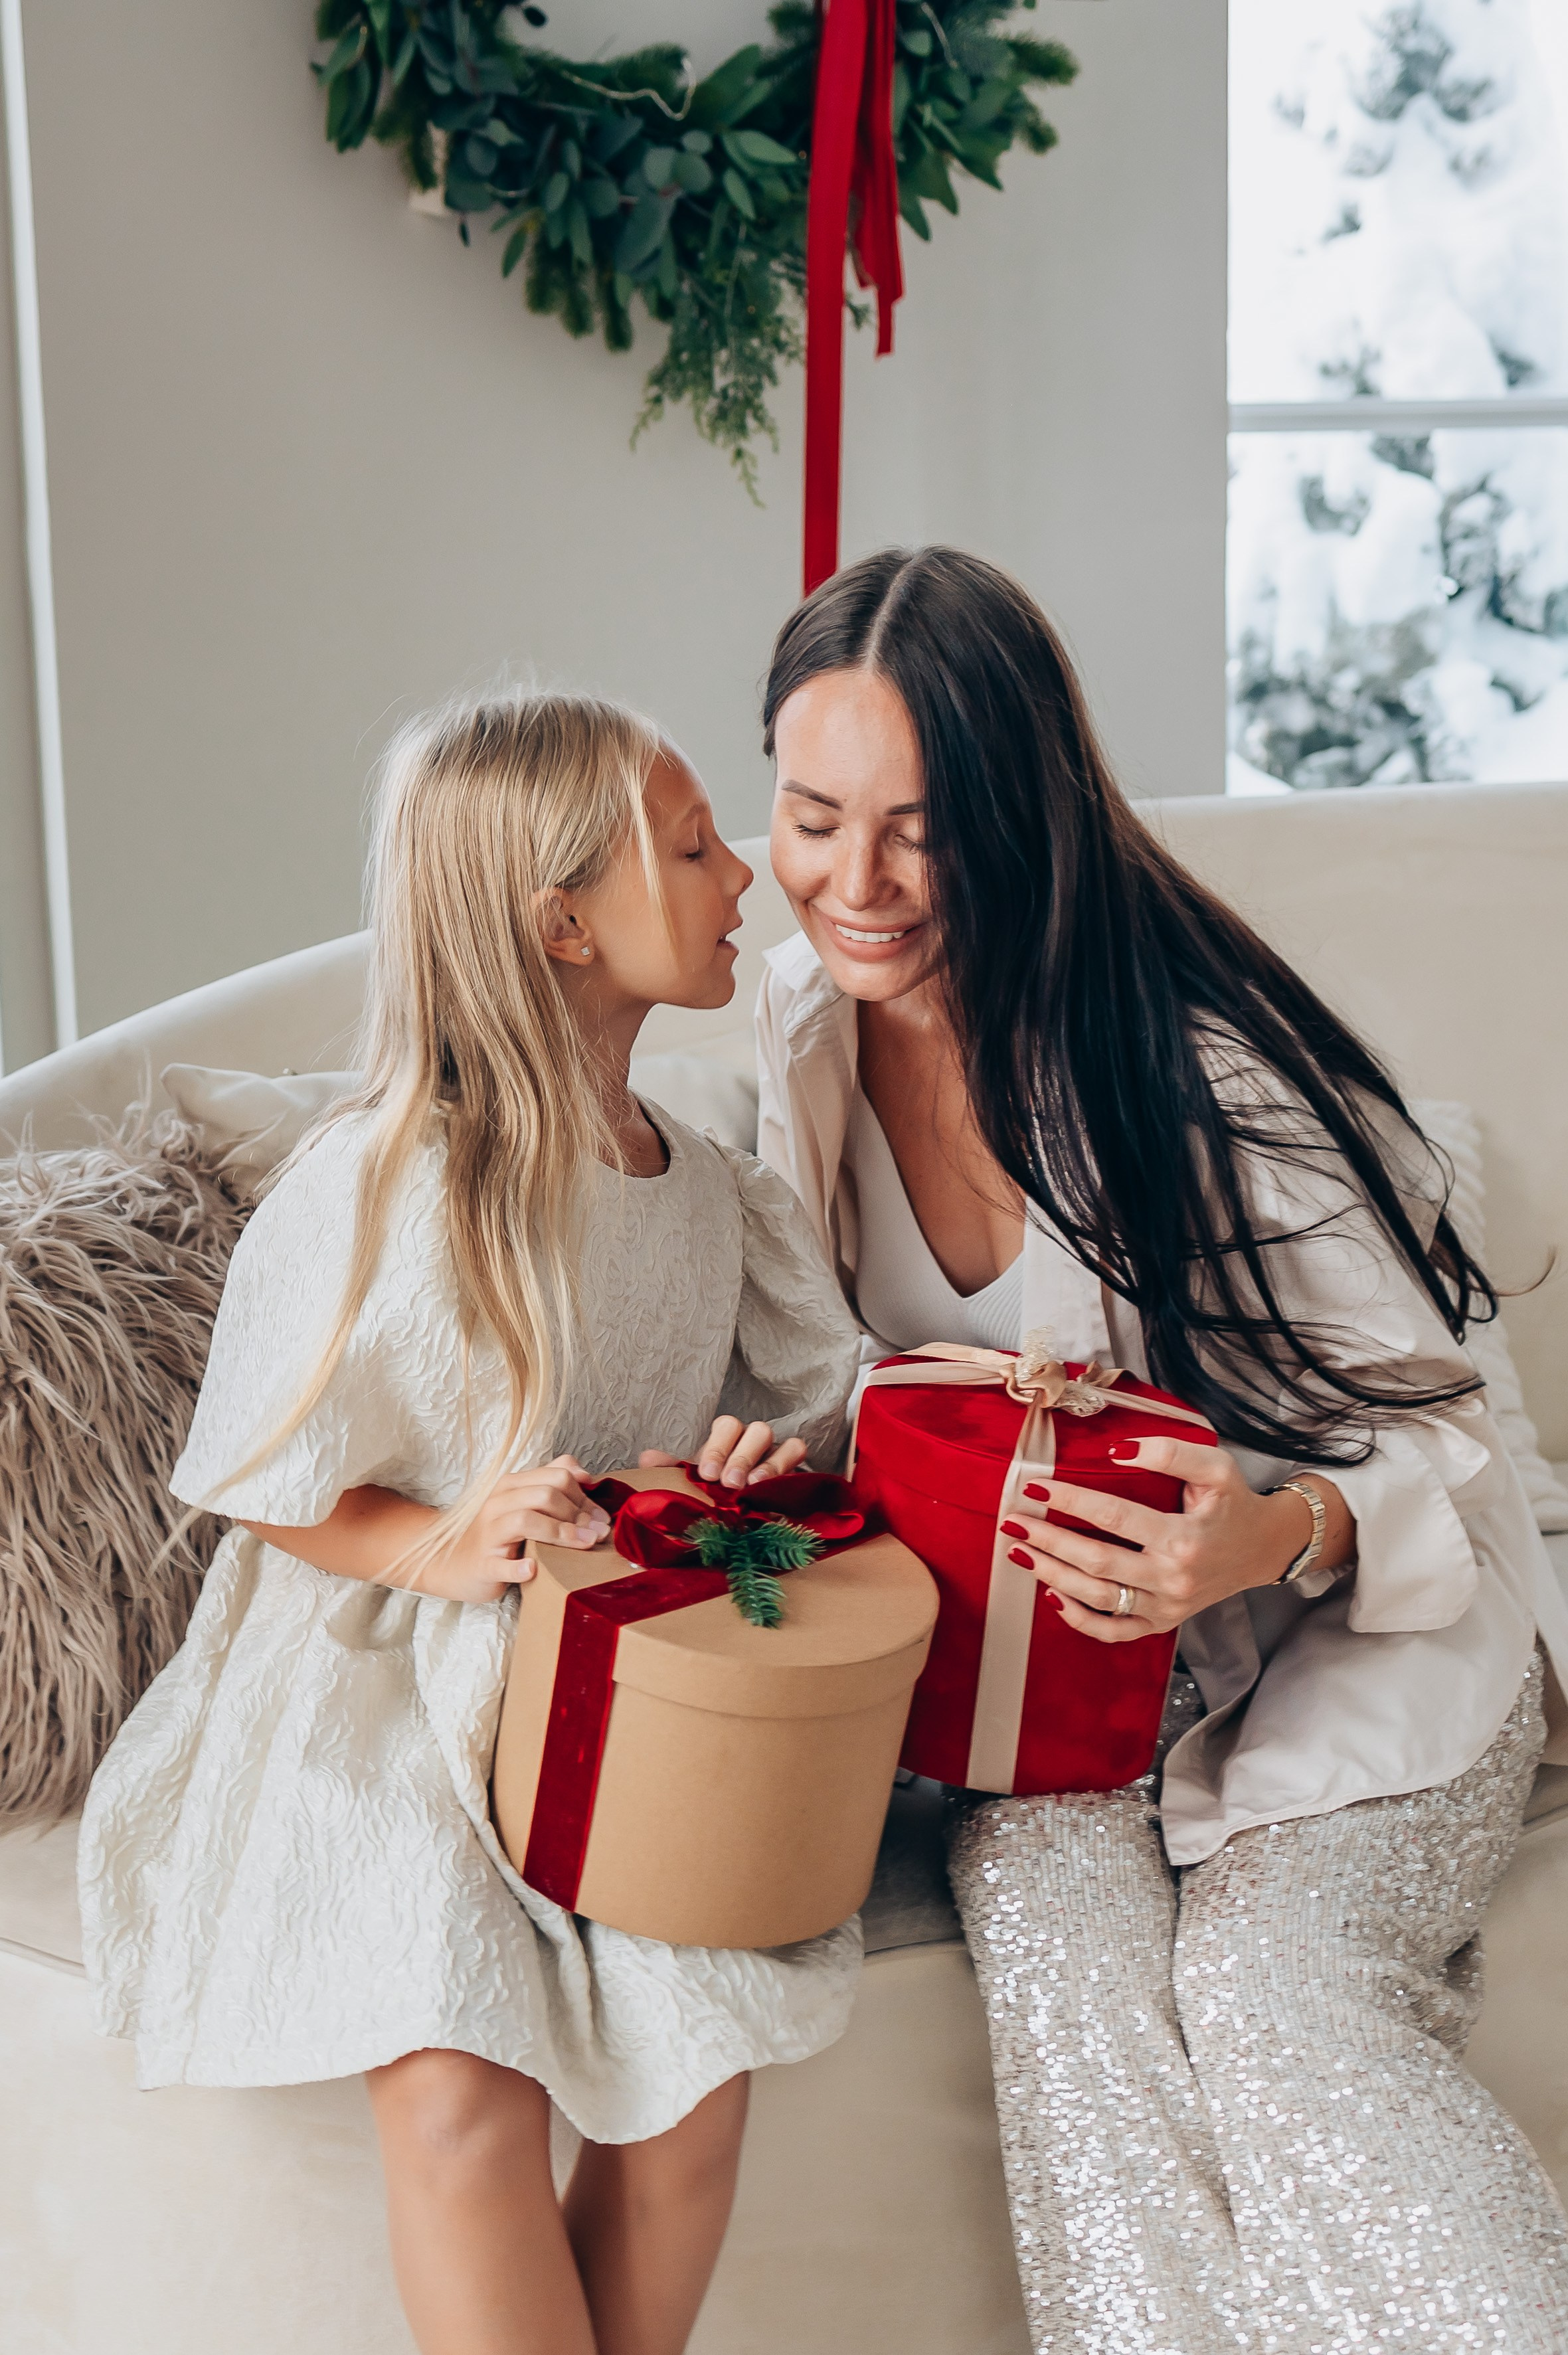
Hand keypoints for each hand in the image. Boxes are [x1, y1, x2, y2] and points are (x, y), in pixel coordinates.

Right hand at [423, 1456, 608, 1603]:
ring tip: (584, 1545)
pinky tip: (534, 1570)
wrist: (454, 1563)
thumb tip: (584, 1472)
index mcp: (512, 1485)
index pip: (557, 1477)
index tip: (601, 1518)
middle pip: (546, 1495)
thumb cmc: (498, 1534)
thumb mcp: (523, 1501)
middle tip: (598, 1534)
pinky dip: (519, 1567)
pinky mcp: (483, 1563)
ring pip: (528, 1520)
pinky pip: (502, 1564)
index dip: (586, 1496)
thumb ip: (551, 1481)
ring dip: (562, 1533)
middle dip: (579, 1514)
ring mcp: (489, 1532)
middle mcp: (499, 1502)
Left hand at [639, 1416, 806, 1490]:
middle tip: (728, 1483)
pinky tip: (776, 1487)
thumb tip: (646, 1460)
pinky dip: (788, 1466)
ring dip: (767, 1465)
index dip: (718, 1448)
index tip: (707, 1474)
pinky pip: (798, 1452)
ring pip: (780, 1441)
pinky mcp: (794, 1467)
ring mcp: (776, 1452)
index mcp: (726, 1438)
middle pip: (755, 1430)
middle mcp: (752, 1440)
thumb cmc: (713, 1490)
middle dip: (741, 1457)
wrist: (741, 1511)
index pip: (726, 1427)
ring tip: (751, 1488)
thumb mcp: (690, 1480)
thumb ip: (670, 1469)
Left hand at [998, 1435, 1349, 1645]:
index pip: (1115, 1517)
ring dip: (1052, 1576)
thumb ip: (1169, 1453)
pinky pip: (1114, 1631)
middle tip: (1013, 1522)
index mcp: (1184, 1538)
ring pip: (1098, 1598)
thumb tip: (1116, 1450)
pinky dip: (1079, 1620)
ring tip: (1019, 1554)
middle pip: (1097, 1562)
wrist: (1263, 1548)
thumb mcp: (1215, 1467)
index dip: (1071, 1502)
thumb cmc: (1234, 1503)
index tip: (1036, 1487)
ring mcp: (1166, 1607)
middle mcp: (1173, 1578)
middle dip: (1048, 1541)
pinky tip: (1052, 1595)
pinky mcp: (1162, 1623)